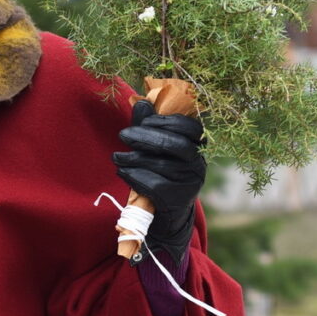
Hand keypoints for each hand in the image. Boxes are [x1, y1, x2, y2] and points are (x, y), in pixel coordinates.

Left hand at [113, 100, 206, 263]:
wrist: (166, 213)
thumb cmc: (159, 172)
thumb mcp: (155, 148)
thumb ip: (150, 126)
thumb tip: (143, 102)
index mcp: (197, 146)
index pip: (190, 126)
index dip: (166, 120)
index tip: (145, 120)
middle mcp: (199, 163)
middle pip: (176, 145)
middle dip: (147, 137)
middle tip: (123, 135)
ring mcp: (191, 182)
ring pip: (162, 165)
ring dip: (134, 159)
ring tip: (117, 157)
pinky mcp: (178, 199)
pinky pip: (154, 185)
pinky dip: (134, 176)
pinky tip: (123, 172)